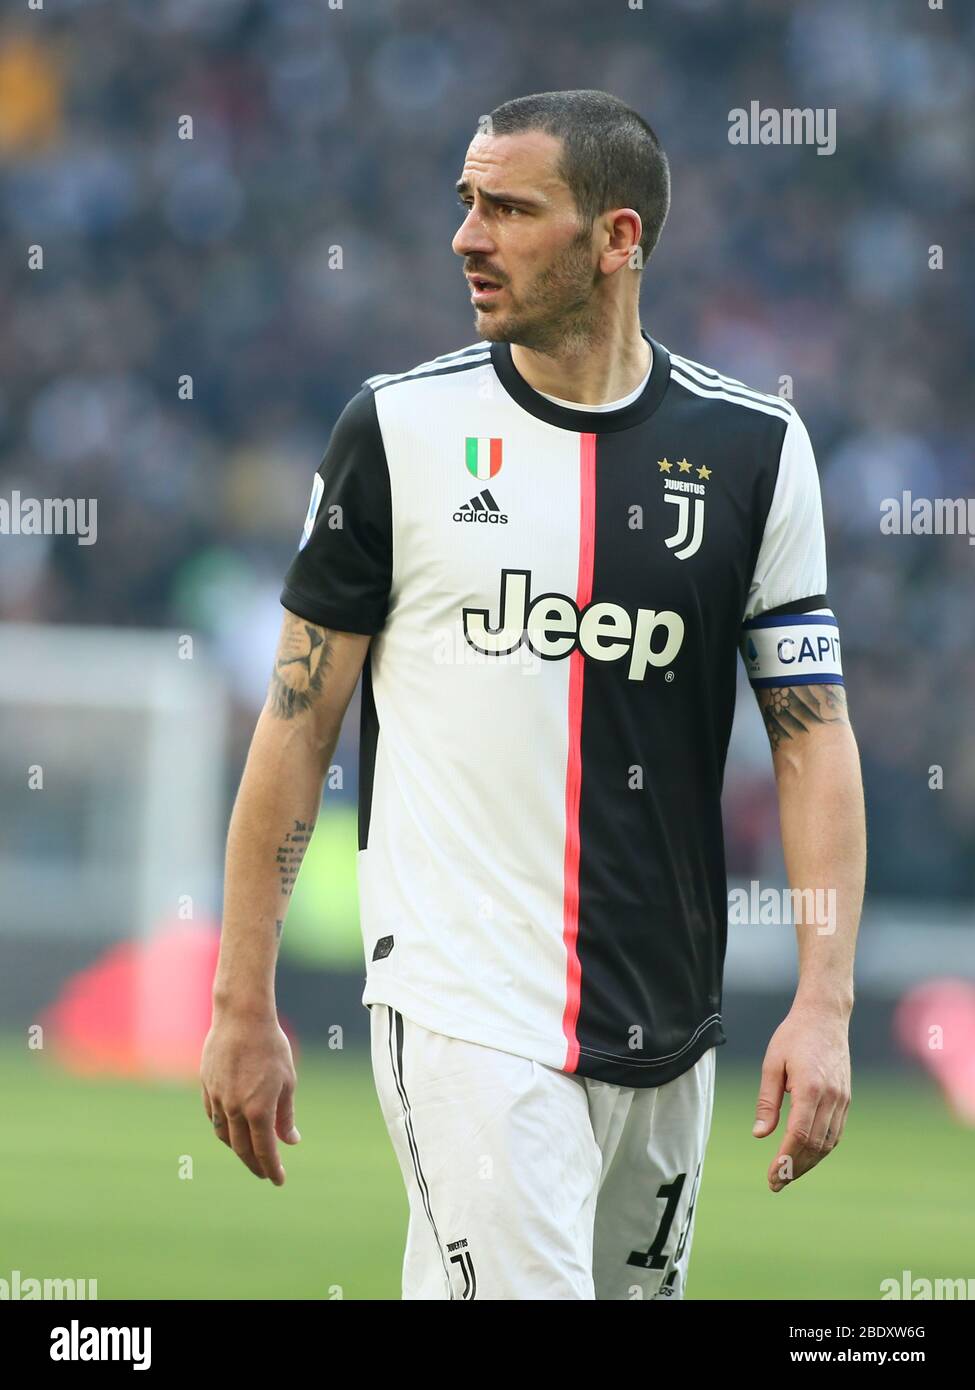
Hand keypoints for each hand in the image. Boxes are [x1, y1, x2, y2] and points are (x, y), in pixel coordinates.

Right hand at [200, 1012, 299, 1185]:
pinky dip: (223, 1129)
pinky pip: (213, 1117)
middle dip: (254, 1165)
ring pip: (224, 1135)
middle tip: (264, 1174)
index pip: (264, 1151)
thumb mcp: (288, 1080)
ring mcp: (217, 1099)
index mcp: (258, 1110)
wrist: (241, 1017)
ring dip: (237, 1148)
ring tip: (249, 1154)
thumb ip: (286, 1115)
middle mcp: (234, 1109)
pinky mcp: (206, 1087)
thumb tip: (290, 1141)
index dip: (271, 1168)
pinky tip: (232, 1129)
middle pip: (242, 1149)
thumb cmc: (271, 1046)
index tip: (279, 1180)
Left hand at [752, 1002, 850, 1191]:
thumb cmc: (793, 1037)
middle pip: (815, 1145)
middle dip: (795, 1168)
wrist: (825, 1017)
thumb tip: (760, 1135)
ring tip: (788, 1174)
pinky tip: (805, 1155)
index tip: (772, 1176)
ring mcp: (842, 1099)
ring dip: (809, 1162)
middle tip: (776, 1183)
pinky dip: (821, 1149)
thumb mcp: (772, 1065)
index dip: (785, 1160)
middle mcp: (831, 1097)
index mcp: (810, 1088)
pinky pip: (835, 1132)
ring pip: (828, 1143)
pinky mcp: (846, 1098)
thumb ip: (767, 1102)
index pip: (799, 1136)